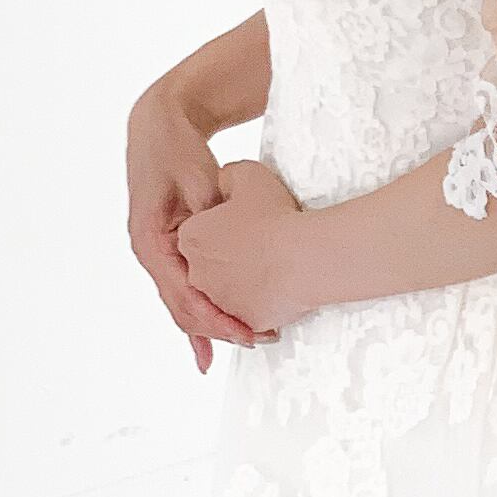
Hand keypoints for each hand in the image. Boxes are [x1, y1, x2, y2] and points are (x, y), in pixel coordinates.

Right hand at [126, 80, 267, 370]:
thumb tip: (228, 240)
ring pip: (182, 304)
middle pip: (181, 308)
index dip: (216, 316)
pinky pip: (185, 290)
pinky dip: (202, 314)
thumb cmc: (177, 149)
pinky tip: (210, 346)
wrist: (161, 127)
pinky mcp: (170, 251)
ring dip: (212, 326)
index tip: (246, 331)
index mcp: (150, 241)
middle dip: (218, 329)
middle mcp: (149, 253)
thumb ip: (210, 212)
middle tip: (258, 341)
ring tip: (248, 341)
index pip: (183, 293)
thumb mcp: (198, 178)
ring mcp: (157, 254)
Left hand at [177, 157, 326, 340]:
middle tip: (260, 246)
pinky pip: (252, 312)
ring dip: (247, 282)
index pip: (200, 232)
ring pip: (230, 291)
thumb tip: (225, 183)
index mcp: (191, 238)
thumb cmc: (277, 218)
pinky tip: (281, 288)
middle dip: (231, 258)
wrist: (305, 257)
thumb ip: (227, 177)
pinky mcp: (245, 321)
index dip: (225, 226)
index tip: (245, 223)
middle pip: (211, 264)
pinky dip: (264, 304)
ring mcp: (220, 302)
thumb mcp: (247, 175)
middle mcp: (197, 274)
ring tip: (274, 267)